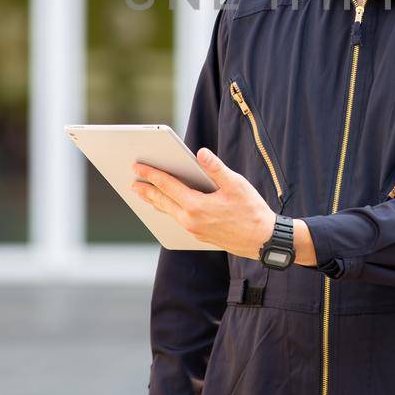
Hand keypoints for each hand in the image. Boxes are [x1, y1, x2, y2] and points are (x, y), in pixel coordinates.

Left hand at [132, 149, 274, 259]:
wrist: (262, 240)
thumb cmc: (252, 211)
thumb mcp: (236, 185)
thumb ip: (216, 168)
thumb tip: (201, 153)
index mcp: (196, 206)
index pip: (167, 186)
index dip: (152, 174)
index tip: (138, 167)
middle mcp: (190, 220)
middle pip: (162, 202)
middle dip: (147, 190)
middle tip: (133, 182)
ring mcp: (194, 230)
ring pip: (169, 213)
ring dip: (155, 202)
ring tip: (145, 195)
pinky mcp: (199, 236)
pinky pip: (178, 221)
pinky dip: (169, 211)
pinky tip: (168, 208)